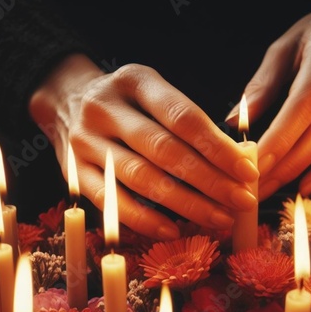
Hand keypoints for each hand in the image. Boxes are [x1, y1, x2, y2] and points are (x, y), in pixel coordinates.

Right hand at [29, 56, 258, 239]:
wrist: (64, 101)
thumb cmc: (126, 103)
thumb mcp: (154, 95)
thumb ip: (189, 123)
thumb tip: (237, 162)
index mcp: (135, 81)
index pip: (183, 118)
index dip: (218, 148)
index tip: (247, 173)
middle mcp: (106, 108)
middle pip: (165, 151)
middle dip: (209, 181)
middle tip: (242, 202)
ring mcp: (85, 141)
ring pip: (142, 178)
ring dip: (185, 204)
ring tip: (218, 218)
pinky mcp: (73, 172)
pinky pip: (112, 202)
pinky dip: (144, 219)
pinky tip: (173, 230)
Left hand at [226, 0, 310, 198]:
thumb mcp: (281, 51)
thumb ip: (260, 87)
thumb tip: (232, 123)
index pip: (302, 106)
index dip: (280, 140)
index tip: (256, 166)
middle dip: (285, 165)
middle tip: (258, 187)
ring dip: (303, 171)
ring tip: (274, 187)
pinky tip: (309, 183)